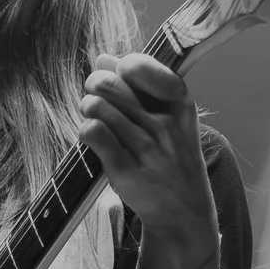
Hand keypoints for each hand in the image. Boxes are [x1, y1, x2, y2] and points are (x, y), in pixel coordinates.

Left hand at [79, 52, 217, 268]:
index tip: (121, 76)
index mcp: (179, 103)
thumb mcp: (170, 118)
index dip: (122, 66)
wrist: (183, 211)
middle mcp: (165, 124)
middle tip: (97, 97)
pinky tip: (93, 137)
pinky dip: (85, 130)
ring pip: (97, 106)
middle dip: (95, 85)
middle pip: (110, 83)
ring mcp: (146, 148)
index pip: (141, 66)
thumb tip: (103, 58)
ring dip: (88, 107)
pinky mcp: (126, 170)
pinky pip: (93, 133)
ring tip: (94, 116)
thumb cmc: (172, 157)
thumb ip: (139, 86)